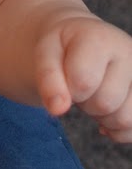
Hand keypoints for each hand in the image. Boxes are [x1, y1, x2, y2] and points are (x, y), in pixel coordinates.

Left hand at [36, 13, 131, 140]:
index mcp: (100, 39)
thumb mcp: (45, 53)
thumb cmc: (62, 47)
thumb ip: (48, 79)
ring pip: (124, 119)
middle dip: (85, 102)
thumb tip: (57, 109)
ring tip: (94, 93)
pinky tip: (106, 112)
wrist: (80, 39)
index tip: (64, 75)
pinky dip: (116, 129)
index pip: (83, 82)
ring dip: (101, 117)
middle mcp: (129, 54)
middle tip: (79, 85)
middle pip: (105, 103)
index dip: (66, 88)